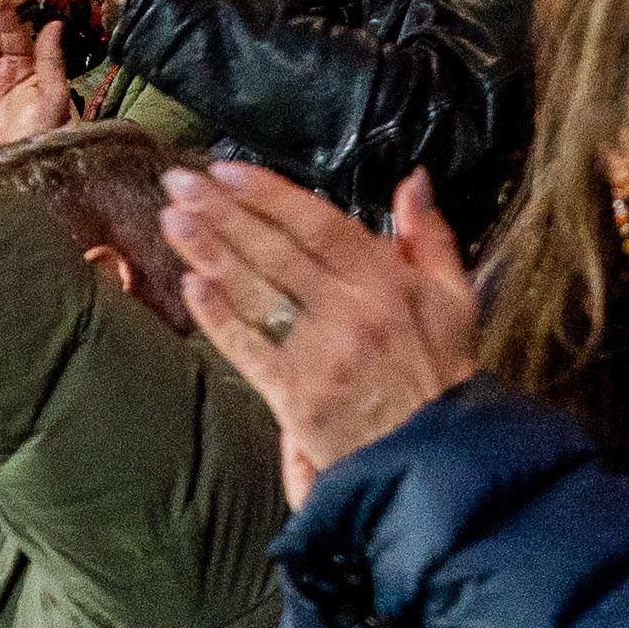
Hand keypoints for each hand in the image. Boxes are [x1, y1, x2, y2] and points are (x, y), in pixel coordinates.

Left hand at [156, 162, 486, 495]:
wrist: (432, 457)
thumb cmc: (441, 376)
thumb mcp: (455, 299)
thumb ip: (431, 237)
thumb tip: (415, 182)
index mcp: (387, 281)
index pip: (318, 224)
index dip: (269, 195)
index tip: (226, 170)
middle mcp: (350, 311)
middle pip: (276, 252)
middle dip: (223, 212)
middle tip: (179, 183)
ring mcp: (319, 354)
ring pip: (256, 292)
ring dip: (209, 253)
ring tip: (173, 220)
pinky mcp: (295, 396)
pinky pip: (250, 349)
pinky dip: (219, 317)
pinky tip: (190, 286)